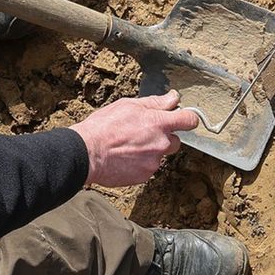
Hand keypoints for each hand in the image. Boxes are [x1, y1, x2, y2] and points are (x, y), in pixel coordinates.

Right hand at [69, 91, 199, 186]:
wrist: (86, 154)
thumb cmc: (104, 127)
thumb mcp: (129, 105)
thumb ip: (155, 103)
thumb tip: (173, 98)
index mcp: (159, 123)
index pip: (189, 121)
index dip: (187, 119)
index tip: (182, 119)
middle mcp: (161, 144)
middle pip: (175, 141)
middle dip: (164, 137)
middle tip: (142, 134)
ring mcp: (154, 162)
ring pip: (160, 155)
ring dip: (150, 151)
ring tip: (128, 147)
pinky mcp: (145, 175)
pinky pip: (148, 168)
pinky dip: (140, 164)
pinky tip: (124, 158)